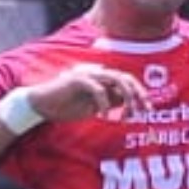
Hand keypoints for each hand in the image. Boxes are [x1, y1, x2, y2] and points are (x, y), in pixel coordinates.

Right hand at [29, 62, 145, 123]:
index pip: (127, 81)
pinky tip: (104, 115)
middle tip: (144, 112)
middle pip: (126, 78)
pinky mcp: (77, 79)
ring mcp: (88, 74)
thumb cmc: (65, 107)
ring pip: (116, 79)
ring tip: (126, 115)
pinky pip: (98, 89)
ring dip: (126, 97)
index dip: (140, 94)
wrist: (40, 105)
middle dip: (138, 94)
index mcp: (102, 78)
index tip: (147, 110)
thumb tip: (129, 103)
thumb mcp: (93, 106)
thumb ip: (110, 101)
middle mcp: (97, 72)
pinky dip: (104, 102)